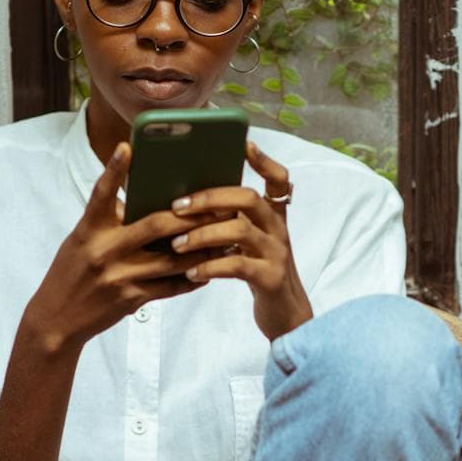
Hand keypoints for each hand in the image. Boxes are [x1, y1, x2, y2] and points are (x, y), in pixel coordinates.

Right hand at [23, 142, 216, 354]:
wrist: (56, 319)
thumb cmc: (72, 272)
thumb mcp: (83, 240)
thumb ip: (110, 221)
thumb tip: (146, 200)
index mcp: (89, 230)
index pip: (101, 194)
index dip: (114, 169)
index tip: (127, 146)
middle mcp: (104, 251)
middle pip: (155, 225)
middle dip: (190, 216)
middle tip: (218, 205)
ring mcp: (119, 277)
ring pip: (171, 259)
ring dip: (201, 249)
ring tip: (225, 238)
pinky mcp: (131, 300)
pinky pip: (170, 287)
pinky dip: (191, 278)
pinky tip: (209, 270)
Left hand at [169, 137, 312, 340]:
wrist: (285, 316)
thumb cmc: (257, 273)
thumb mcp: (249, 243)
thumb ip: (231, 221)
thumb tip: (185, 201)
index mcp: (272, 216)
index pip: (278, 179)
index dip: (264, 160)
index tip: (244, 144)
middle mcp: (278, 229)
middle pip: (249, 198)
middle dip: (210, 197)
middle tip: (177, 206)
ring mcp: (277, 253)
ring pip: (240, 231)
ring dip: (202, 234)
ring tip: (176, 244)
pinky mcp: (271, 279)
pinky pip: (238, 266)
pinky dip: (210, 266)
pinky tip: (191, 272)